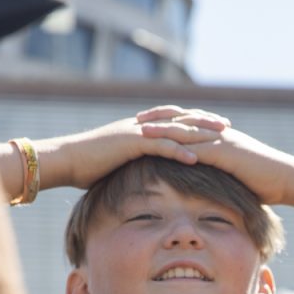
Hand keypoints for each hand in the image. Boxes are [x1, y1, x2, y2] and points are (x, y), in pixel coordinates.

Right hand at [46, 106, 229, 188]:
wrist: (65, 160)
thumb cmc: (87, 165)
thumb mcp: (115, 162)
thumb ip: (132, 163)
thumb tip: (142, 174)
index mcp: (139, 128)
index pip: (173, 119)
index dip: (195, 120)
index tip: (214, 125)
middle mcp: (141, 125)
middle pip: (180, 119)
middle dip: (204, 121)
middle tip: (227, 125)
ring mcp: (136, 132)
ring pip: (174, 130)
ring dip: (199, 133)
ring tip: (221, 138)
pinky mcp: (130, 144)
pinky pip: (159, 146)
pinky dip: (178, 151)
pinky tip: (195, 158)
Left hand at [143, 122, 293, 204]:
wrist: (286, 178)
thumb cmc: (266, 182)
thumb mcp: (239, 175)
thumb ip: (224, 174)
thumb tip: (213, 184)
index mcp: (221, 136)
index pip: (191, 123)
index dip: (170, 120)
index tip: (150, 121)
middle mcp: (219, 133)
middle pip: (184, 120)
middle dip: (160, 118)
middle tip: (137, 117)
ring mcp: (221, 141)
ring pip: (186, 130)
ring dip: (162, 128)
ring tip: (140, 127)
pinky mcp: (224, 152)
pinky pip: (196, 146)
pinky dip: (176, 145)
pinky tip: (161, 147)